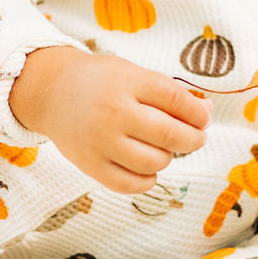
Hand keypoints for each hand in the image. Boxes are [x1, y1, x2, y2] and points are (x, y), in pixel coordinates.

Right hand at [9, 46, 211, 192]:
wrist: (52, 92)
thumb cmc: (100, 82)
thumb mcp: (133, 74)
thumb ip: (168, 93)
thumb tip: (205, 114)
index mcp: (127, 83)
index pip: (176, 100)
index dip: (198, 113)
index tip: (204, 117)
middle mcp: (114, 112)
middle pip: (170, 135)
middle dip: (193, 139)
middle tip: (194, 136)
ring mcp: (101, 141)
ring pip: (155, 162)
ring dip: (167, 157)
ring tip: (160, 146)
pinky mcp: (91, 165)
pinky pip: (132, 184)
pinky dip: (148, 178)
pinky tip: (146, 166)